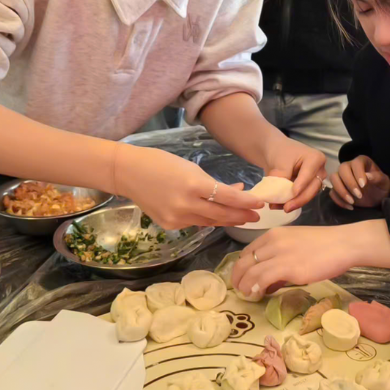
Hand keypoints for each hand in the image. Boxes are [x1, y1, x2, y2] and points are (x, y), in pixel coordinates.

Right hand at [114, 143, 262, 229]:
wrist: (129, 173)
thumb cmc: (161, 163)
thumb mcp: (191, 168)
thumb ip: (214, 183)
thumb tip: (237, 192)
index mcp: (193, 185)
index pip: (227, 198)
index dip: (245, 202)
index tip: (260, 204)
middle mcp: (186, 205)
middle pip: (221, 215)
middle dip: (241, 216)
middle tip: (257, 216)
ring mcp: (177, 218)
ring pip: (210, 222)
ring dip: (227, 219)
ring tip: (242, 217)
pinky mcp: (170, 225)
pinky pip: (195, 223)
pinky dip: (207, 219)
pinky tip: (216, 216)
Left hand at [231, 225, 357, 294]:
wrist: (344, 244)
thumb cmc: (324, 246)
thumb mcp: (295, 245)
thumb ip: (279, 259)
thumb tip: (267, 282)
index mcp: (273, 234)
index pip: (247, 251)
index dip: (240, 267)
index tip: (242, 279)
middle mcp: (273, 241)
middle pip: (244, 261)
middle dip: (237, 278)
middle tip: (240, 290)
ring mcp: (280, 254)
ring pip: (250, 270)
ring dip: (244, 285)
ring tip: (247, 295)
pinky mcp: (290, 268)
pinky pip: (263, 278)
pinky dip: (256, 287)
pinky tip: (258, 294)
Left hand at [263, 136, 326, 211]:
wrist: (275, 150)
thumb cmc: (280, 151)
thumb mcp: (280, 162)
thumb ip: (281, 178)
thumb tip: (278, 195)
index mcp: (316, 158)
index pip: (309, 175)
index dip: (301, 185)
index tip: (293, 193)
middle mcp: (319, 170)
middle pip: (312, 188)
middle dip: (299, 199)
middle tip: (286, 208)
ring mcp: (314, 180)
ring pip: (307, 195)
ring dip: (293, 203)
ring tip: (276, 206)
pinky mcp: (307, 188)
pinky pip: (301, 198)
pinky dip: (289, 202)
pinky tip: (277, 205)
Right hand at [330, 156, 389, 209]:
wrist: (376, 199)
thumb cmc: (381, 187)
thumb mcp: (384, 182)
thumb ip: (378, 178)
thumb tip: (368, 176)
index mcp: (362, 162)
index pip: (356, 163)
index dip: (358, 173)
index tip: (364, 185)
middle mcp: (349, 166)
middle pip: (342, 168)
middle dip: (349, 183)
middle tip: (359, 195)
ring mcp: (341, 177)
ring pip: (333, 178)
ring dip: (341, 191)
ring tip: (352, 202)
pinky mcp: (337, 189)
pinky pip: (332, 192)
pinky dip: (339, 200)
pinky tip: (350, 206)